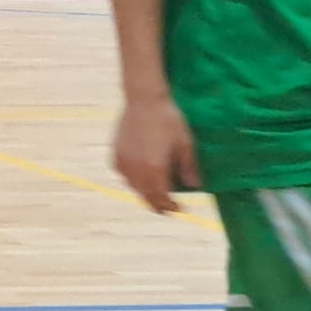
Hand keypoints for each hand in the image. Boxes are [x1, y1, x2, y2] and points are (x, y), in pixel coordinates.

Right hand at [111, 91, 198, 212]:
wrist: (143, 100)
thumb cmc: (168, 120)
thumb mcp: (185, 144)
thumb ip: (188, 167)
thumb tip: (195, 186)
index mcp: (155, 169)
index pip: (161, 198)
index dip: (171, 207)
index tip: (180, 210)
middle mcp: (136, 170)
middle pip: (146, 196)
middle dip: (157, 204)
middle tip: (168, 208)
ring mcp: (124, 163)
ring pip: (134, 187)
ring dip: (145, 192)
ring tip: (155, 192)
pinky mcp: (115, 155)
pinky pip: (125, 175)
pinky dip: (134, 179)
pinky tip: (141, 175)